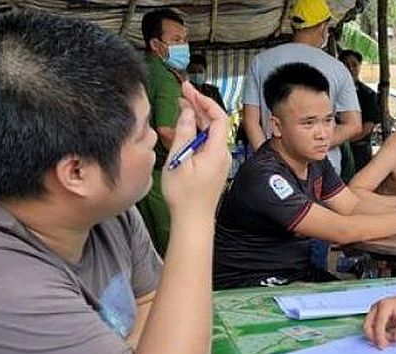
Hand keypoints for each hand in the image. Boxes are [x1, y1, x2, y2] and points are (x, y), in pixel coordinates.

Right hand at [161, 81, 231, 218]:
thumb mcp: (178, 160)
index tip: (189, 90)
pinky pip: (202, 146)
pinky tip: (174, 134)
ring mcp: (217, 161)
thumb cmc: (185, 196)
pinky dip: (190, 138)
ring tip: (175, 111)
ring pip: (205, 134)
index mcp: (217, 150)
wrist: (192, 221)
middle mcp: (221, 154)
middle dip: (197, 107)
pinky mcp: (211, 168)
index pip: (218, 116)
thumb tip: (188, 112)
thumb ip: (183, 133)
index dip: (204, 100)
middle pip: (212, 123)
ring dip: (191, 122)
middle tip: (181, 94)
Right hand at [363, 293, 395, 348]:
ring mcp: (373, 313)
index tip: (383, 346)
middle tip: (383, 346)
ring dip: (376, 337)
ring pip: (368, 329)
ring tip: (390, 340)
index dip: (380, 335)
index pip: (379, 322)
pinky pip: (372, 330)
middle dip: (373, 337)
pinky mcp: (374, 319)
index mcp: (384, 305)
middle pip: (367, 325)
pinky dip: (378, 336)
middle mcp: (376, 308)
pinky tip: (388, 338)